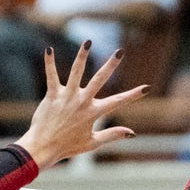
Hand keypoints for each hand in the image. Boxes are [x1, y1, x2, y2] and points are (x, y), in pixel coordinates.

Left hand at [15, 42, 147, 165]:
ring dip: (82, 56)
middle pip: (99, 79)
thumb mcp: (93, 142)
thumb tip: (132, 133)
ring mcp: (67, 97)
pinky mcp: (52, 95)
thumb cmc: (68, 146)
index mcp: (93, 112)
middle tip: (120, 52)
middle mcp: (82, 101)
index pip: (118, 102)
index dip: (133, 95)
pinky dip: (49, 63)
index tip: (146, 88)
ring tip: (88, 42)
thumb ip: (113, 135)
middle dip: (111, 65)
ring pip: (76, 72)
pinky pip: (51, 76)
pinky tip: (49, 49)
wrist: (43, 147)